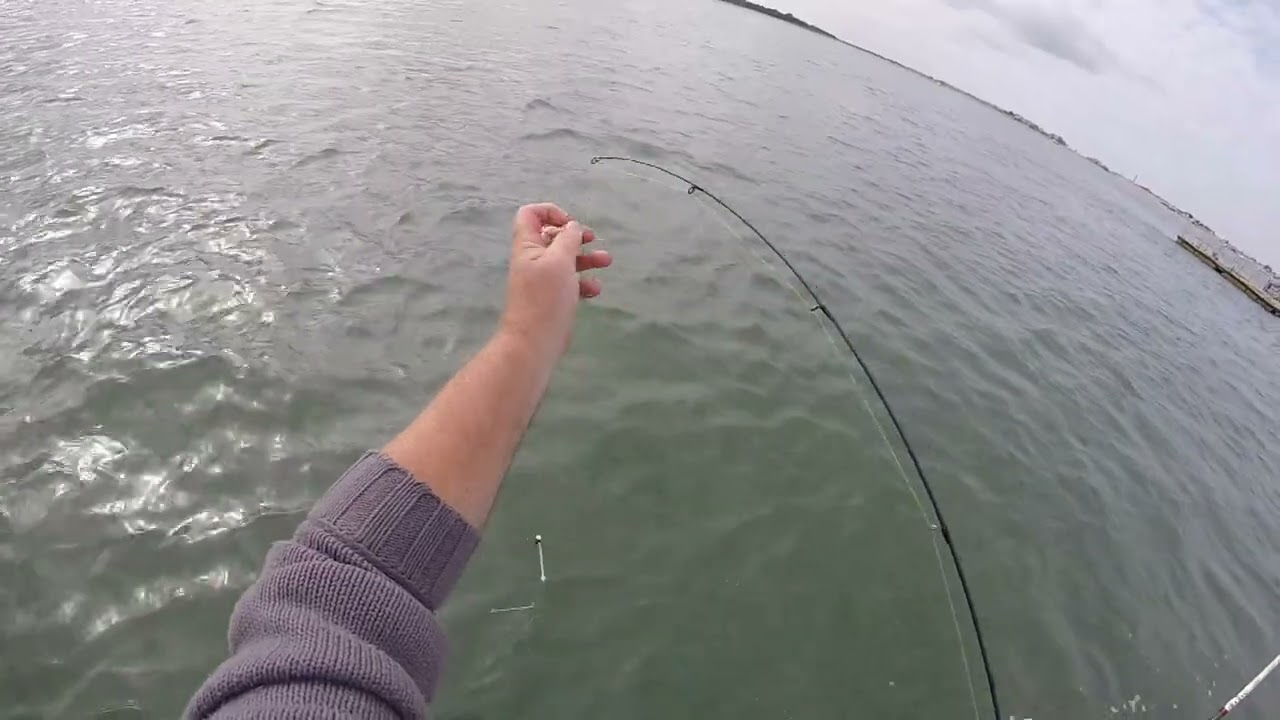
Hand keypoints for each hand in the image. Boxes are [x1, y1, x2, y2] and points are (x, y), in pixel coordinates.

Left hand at [498, 203, 611, 359]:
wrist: (534, 341)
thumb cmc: (545, 297)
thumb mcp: (559, 260)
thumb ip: (568, 239)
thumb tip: (573, 226)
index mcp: (528, 245)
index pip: (530, 214)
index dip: (551, 212)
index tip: (570, 224)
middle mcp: (534, 259)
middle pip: (553, 236)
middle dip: (575, 235)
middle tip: (591, 238)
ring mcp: (543, 279)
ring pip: (566, 260)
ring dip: (586, 258)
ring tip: (606, 261)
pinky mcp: (553, 298)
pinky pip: (570, 283)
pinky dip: (584, 282)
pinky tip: (595, 290)